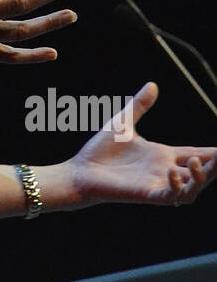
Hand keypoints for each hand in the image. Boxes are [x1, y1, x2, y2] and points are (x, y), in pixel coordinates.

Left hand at [69, 82, 216, 206]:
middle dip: (214, 167)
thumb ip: (140, 105)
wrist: (79, 171)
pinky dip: (176, 186)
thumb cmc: (100, 151)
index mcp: (162, 156)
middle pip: (200, 173)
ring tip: (197, 162)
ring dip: (200, 178)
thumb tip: (153, 84)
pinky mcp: (145, 194)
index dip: (213, 153)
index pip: (195, 154)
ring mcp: (156, 184)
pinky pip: (169, 197)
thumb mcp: (124, 123)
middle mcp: (164, 172)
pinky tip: (172, 171)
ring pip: (191, 189)